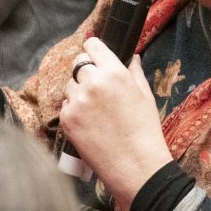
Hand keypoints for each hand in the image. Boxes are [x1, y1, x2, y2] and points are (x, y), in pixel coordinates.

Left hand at [59, 36, 172, 209]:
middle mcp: (92, 82)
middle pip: (78, 63)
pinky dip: (73, 110)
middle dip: (86, 71)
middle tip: (97, 86)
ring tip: (95, 110)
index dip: (94, 50)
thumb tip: (131, 56)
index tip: (96, 57)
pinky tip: (89, 122)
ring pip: (69, 85)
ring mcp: (76, 101)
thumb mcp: (145, 95)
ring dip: (78, 91)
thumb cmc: (145, 130)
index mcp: (114, 72)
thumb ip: (134, 71)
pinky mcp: (66, 119)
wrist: (135, 165)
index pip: (92, 45)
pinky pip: (65, 105)